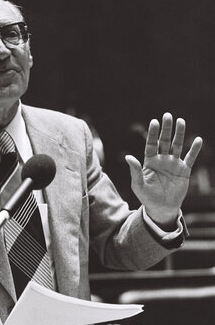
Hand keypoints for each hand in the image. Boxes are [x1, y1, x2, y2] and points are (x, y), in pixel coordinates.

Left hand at [125, 113, 202, 228]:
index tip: (154, 122)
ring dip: (179, 134)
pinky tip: (198, 140)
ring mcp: (173, 164)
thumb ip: (134, 171)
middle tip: (167, 115)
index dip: (152, 133)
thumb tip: (128, 157)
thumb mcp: (138, 185)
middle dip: (166, 129)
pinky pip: (190, 158)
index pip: (151, 144)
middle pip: (164, 141)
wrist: (162, 209)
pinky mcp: (184, 170)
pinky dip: (194, 149)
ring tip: (181, 121)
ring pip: (177, 146)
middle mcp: (162, 160)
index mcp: (150, 161)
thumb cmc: (147, 197)